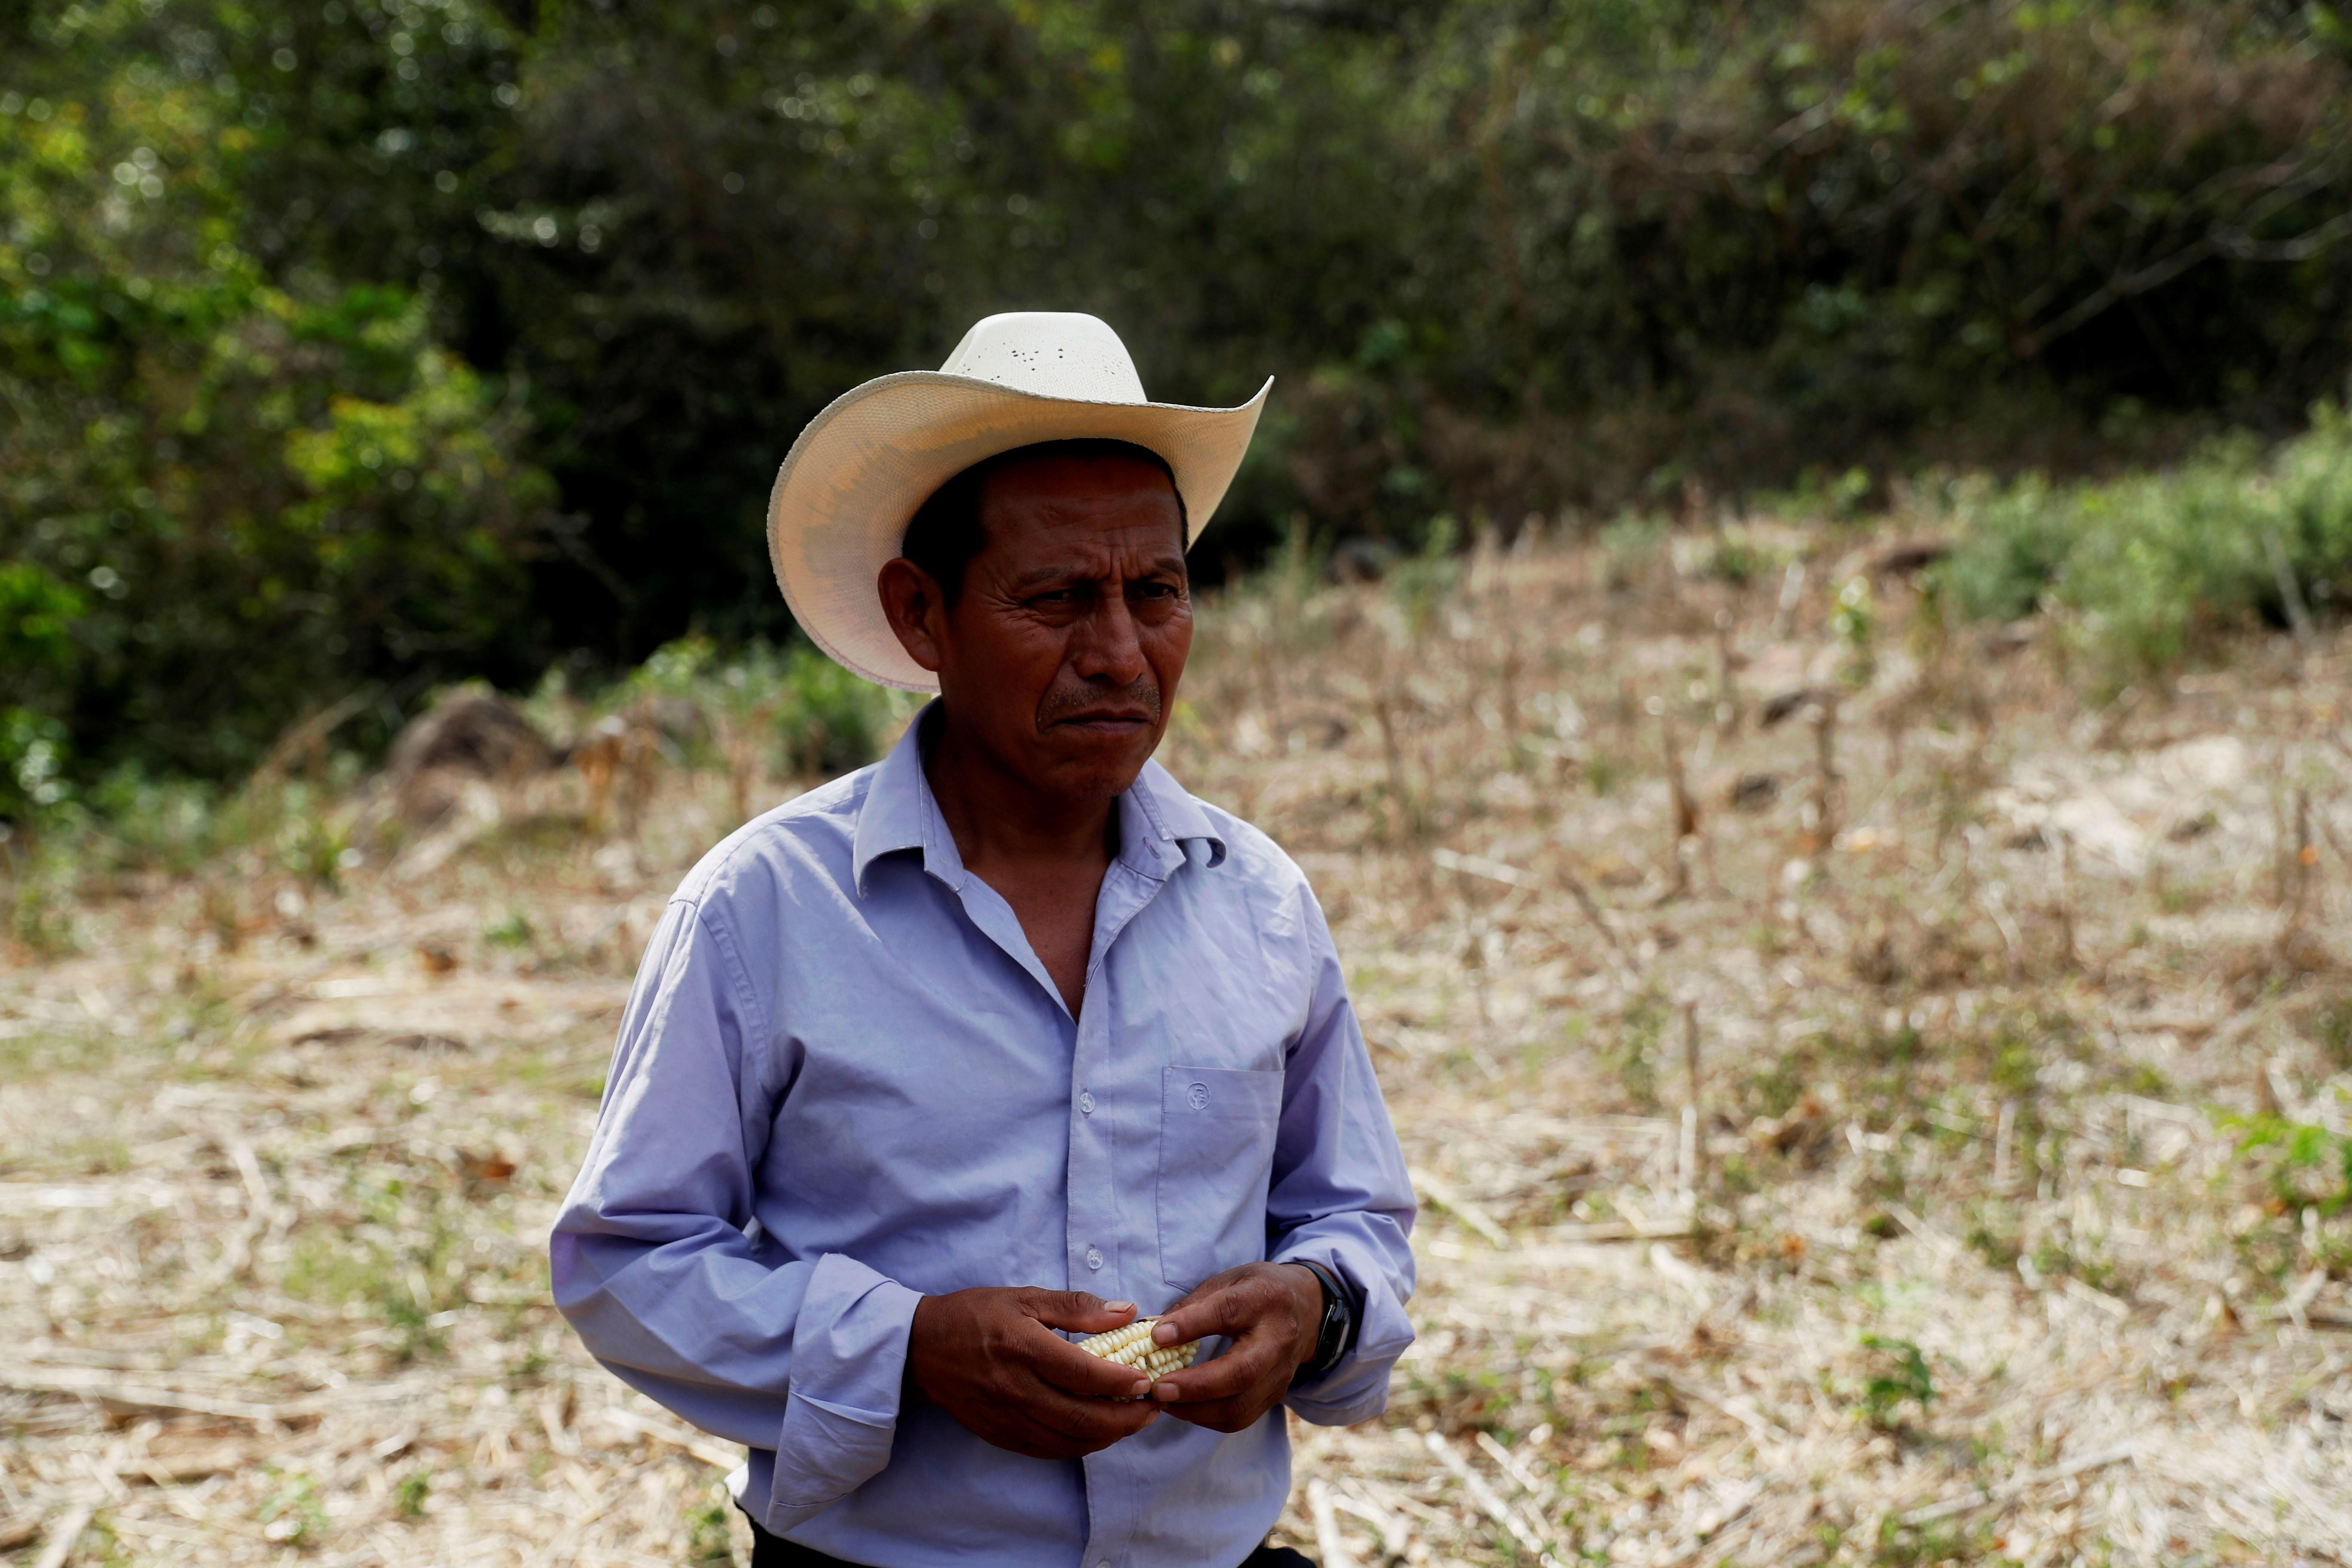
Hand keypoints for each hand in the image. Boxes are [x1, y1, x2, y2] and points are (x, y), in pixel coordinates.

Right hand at [904, 1288, 1162, 1459]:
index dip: (1122, 1382)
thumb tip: (1127, 1312)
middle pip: (1083, 1417)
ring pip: (1070, 1440)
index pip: (1084, 1374)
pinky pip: (1049, 1450)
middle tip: (1154, 1407)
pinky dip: (1080, 1446)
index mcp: (1024, 1348)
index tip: (1148, 1379)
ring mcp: (1008, 1418)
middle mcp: (1016, 1389)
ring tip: (1134, 1421)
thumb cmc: (977, 1315)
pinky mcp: (1001, 1435)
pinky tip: (1099, 1433)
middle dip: (1127, 1418)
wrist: (922, 1348)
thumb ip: (1077, 1307)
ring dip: (1109, 1436)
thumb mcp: (1026, 1297)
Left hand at [1145, 1262, 1323, 1432]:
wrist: (1305, 1308)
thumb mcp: (1227, 1281)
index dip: (1191, 1325)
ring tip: (1163, 1401)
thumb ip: (1192, 1304)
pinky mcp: (1277, 1394)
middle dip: (1196, 1385)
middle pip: (1241, 1371)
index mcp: (1264, 1298)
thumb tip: (1152, 1331)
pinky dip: (1207, 1418)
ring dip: (1196, 1410)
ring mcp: (1281, 1371)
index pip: (1228, 1312)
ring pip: (1241, 1404)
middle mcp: (1279, 1337)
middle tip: (1158, 1388)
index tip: (1156, 1336)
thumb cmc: (1255, 1291)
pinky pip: (1241, 1417)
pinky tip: (1183, 1408)